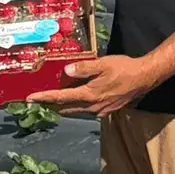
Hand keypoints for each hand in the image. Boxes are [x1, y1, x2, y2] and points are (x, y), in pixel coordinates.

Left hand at [25, 55, 158, 117]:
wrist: (144, 78)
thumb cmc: (124, 69)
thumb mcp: (102, 64)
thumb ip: (83, 68)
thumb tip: (66, 71)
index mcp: (89, 94)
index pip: (61, 97)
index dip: (45, 97)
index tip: (30, 98)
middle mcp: (93, 106)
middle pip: (66, 107)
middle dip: (50, 104)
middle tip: (36, 100)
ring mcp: (100, 109)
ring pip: (75, 109)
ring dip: (62, 105)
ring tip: (50, 100)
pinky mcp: (106, 109)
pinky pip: (85, 108)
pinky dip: (75, 104)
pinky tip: (74, 98)